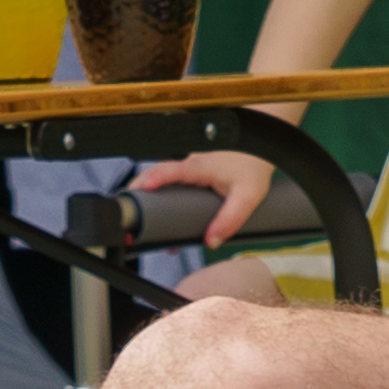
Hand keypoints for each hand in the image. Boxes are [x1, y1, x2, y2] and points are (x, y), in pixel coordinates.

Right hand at [130, 150, 279, 244]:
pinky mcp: (193, 170)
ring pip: (162, 176)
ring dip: (147, 192)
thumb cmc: (255, 166)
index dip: (156, 178)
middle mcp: (191, 162)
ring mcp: (190, 165)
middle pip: (156, 172)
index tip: (141, 189)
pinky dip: (160, 192)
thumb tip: (211, 241)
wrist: (263, 147)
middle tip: (125, 208)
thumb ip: (230, 220)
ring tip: (137, 217)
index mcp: (202, 166)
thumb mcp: (249, 197)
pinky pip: (171, 180)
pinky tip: (158, 213)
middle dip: (138, 188)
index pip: (172, 170)